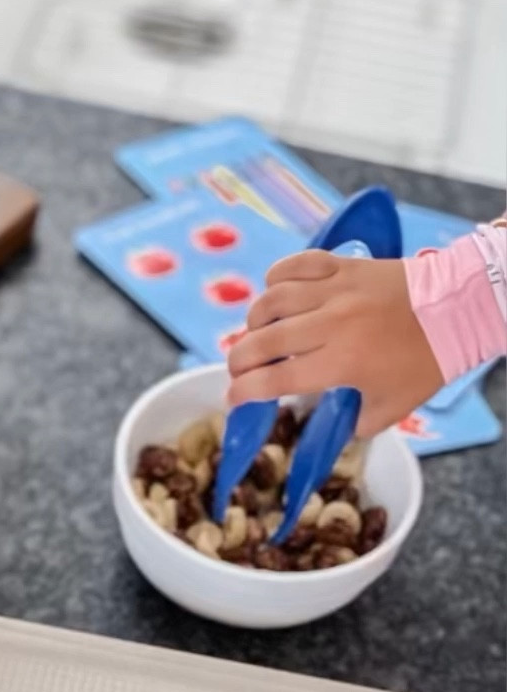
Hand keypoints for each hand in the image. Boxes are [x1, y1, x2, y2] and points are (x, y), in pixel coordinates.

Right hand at [226, 251, 443, 434]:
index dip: (245, 393)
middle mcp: (331, 325)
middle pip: (264, 341)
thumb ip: (353, 423)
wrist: (458, 309)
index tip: (233, 400)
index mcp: (341, 363)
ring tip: (256, 333)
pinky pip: (296, 265)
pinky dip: (277, 278)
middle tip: (237, 369)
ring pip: (272, 300)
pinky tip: (275, 292)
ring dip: (254, 321)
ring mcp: (335, 290)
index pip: (276, 381)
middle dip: (239, 359)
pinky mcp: (344, 266)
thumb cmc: (425, 362)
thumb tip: (327, 426)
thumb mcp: (390, 409)